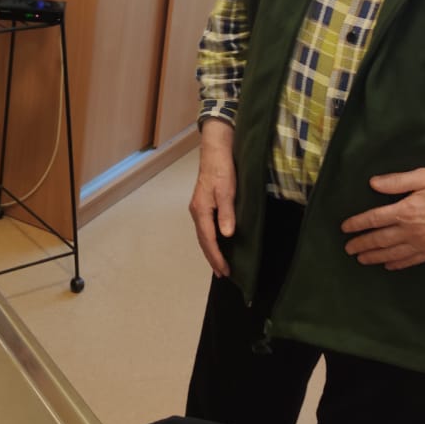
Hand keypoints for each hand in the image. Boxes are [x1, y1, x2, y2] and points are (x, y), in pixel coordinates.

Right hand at [189, 120, 237, 276]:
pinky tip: (218, 243)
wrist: (216, 149)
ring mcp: (199, 207)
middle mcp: (197, 211)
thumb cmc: (222, 168)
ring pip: (203, 235)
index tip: (225, 270)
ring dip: (211, 250)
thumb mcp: (227, 190)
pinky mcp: (204, 204)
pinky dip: (211, 239)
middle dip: (212, 258)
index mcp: (201, 210)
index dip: (216, 257)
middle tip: (222, 273)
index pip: (208, 240)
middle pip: (203, 240)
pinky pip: (206, 228)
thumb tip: (226, 235)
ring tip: (220, 264)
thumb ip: (227, 213)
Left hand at [341, 167, 424, 269]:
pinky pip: (413, 260)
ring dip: (375, 257)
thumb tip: (373, 184)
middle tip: (348, 248)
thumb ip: (397, 181)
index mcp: (407, 210)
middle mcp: (412, 230)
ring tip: (361, 259)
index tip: (344, 228)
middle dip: (362, 244)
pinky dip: (398, 264)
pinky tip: (389, 265)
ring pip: (393, 253)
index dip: (357, 224)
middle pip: (380, 240)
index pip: (374, 219)